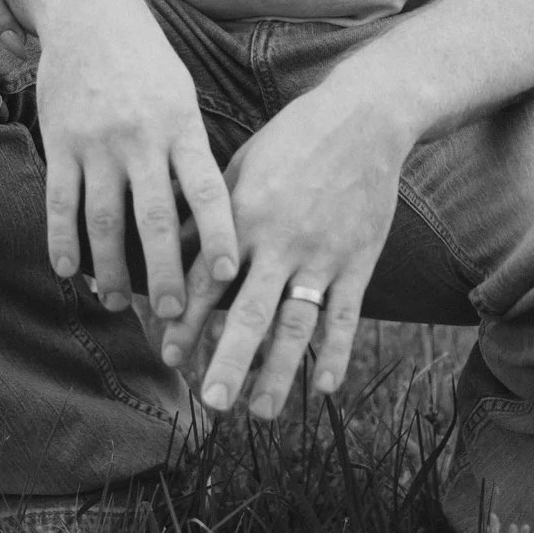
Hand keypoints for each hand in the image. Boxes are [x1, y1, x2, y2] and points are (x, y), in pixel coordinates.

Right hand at [33, 0, 236, 327]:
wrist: (88, 10)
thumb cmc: (146, 61)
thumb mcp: (181, 96)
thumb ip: (189, 154)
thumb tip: (206, 221)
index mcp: (180, 124)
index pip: (206, 188)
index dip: (217, 234)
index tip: (226, 276)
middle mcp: (140, 136)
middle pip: (154, 217)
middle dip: (165, 273)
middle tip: (173, 315)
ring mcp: (96, 140)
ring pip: (104, 219)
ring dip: (112, 269)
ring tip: (119, 303)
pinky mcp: (60, 140)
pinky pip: (60, 200)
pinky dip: (63, 240)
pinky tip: (70, 271)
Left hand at [162, 69, 409, 416]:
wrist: (363, 119)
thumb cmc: (292, 139)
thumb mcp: (241, 166)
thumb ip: (209, 212)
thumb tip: (170, 247)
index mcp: (245, 216)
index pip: (209, 280)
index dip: (188, 320)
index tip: (171, 356)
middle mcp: (281, 242)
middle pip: (251, 312)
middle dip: (230, 360)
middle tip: (211, 402)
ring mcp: (323, 255)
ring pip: (298, 324)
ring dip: (280, 371)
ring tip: (262, 412)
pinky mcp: (358, 261)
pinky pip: (346, 316)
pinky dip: (336, 352)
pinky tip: (324, 387)